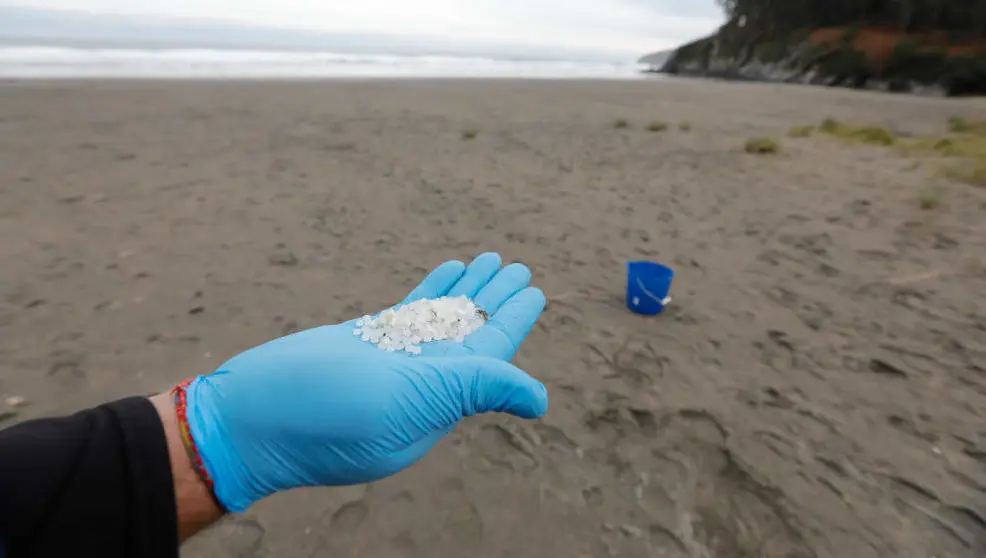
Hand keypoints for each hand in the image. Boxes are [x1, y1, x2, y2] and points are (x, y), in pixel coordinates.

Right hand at [184, 253, 547, 511]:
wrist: (241, 419)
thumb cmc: (320, 412)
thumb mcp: (404, 399)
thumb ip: (470, 388)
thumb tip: (538, 399)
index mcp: (436, 403)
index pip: (488, 358)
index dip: (512, 320)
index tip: (533, 290)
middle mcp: (418, 386)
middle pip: (468, 334)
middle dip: (494, 298)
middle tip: (518, 266)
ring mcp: (387, 365)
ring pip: (439, 320)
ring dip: (467, 290)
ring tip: (491, 258)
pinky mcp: (360, 347)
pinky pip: (408, 316)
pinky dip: (430, 293)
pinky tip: (448, 271)